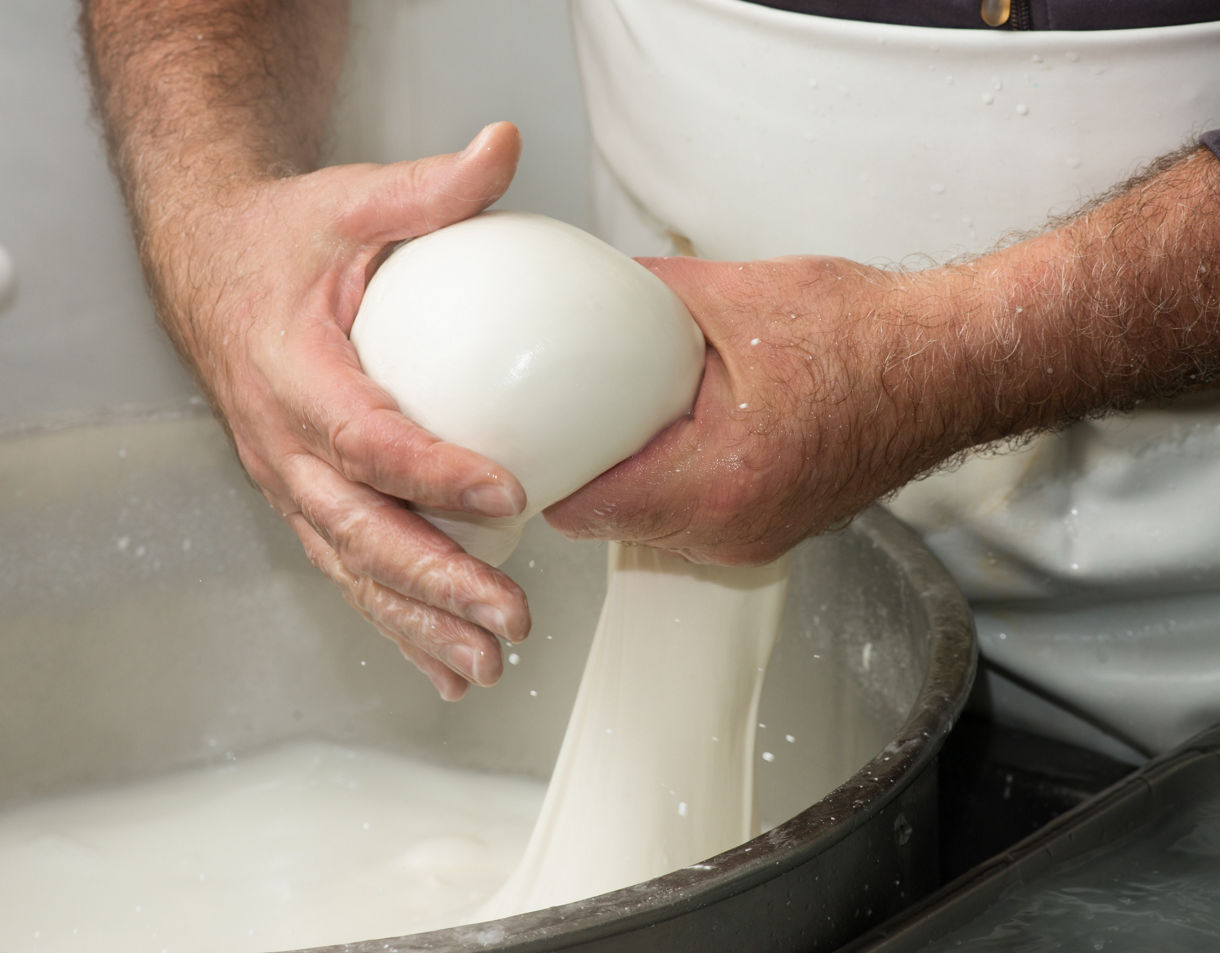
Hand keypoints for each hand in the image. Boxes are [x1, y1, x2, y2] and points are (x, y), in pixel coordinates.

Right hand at [146, 123, 531, 699]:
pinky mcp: (302, 498)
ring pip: (351, 568)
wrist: (212, 269)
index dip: (434, 471)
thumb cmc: (283, 242)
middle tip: (510, 620)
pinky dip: (393, 622)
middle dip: (436, 582)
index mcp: (294, 371)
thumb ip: (429, 188)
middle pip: (360, 529)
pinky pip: (346, 570)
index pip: (367, 435)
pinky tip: (442, 665)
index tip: (509, 495)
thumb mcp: (350, 201)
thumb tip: (504, 147)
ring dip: (418, 624)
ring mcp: (289, 480)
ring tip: (485, 667)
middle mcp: (284, 443)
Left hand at [549, 140, 1219, 563]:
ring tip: (606, 425)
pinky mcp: (768, 536)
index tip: (514, 442)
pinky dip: (663, 486)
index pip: (587, 503)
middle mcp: (733, 529)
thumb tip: (583, 284)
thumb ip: (644, 295)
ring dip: (621, 482)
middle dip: (576, 475)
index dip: (540, 474)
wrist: (952, 371)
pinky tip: (665, 437)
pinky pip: (687, 523)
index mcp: (719, 477)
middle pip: (609, 522)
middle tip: (549, 422)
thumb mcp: (738, 295)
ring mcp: (753, 542)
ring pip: (646, 527)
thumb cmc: (870, 336)